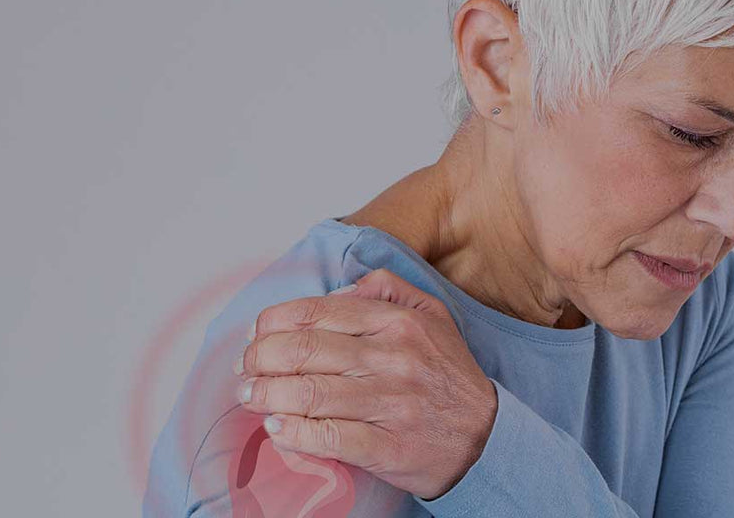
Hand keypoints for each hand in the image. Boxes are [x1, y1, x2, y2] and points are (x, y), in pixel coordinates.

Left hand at [235, 268, 498, 500]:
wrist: (487, 437)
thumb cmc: (448, 376)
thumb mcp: (433, 316)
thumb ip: (388, 289)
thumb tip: (340, 287)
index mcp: (398, 323)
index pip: (318, 313)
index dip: (273, 323)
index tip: (256, 336)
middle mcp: (394, 358)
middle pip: (303, 352)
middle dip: (260, 360)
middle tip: (247, 371)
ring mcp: (391, 404)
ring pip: (309, 394)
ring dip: (266, 396)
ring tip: (252, 398)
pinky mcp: (388, 447)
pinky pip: (327, 437)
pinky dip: (293, 433)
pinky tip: (277, 429)